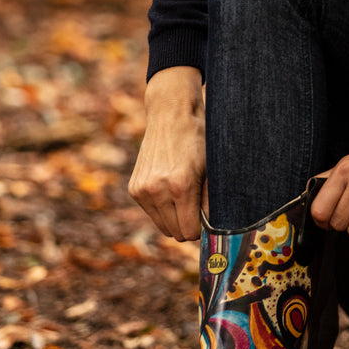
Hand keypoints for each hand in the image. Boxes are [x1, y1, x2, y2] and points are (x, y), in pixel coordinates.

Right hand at [128, 66, 207, 240]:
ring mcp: (142, 190)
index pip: (190, 231)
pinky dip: (162, 208)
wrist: (170, 116)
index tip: (207, 219)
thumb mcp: (211, 169)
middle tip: (196, 207)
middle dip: (188, 225)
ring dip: (174, 219)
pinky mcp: (134, 188)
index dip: (201, 229)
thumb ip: (211, 201)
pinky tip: (169, 189)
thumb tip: (214, 229)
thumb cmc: (197, 141)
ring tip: (184, 197)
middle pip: (176, 232)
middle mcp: (157, 190)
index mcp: (180, 186)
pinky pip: (151, 213)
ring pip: (162, 226)